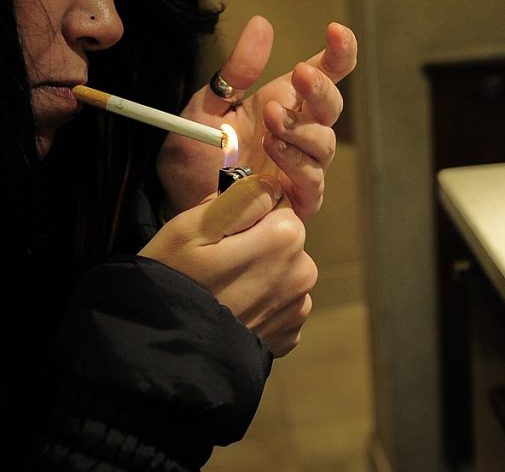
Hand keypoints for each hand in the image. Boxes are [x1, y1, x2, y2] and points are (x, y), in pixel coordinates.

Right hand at [139, 174, 314, 356]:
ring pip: (281, 273)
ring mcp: (297, 307)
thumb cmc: (172, 281)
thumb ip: (239, 199)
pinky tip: (231, 314)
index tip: (219, 235)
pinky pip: (278, 306)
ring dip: (258, 276)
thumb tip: (271, 187)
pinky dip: (259, 307)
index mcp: (286, 238)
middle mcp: (303, 272)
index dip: (247, 215)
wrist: (163, 355)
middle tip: (215, 265)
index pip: (277, 205)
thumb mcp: (192, 226)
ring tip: (221, 293)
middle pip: (282, 240)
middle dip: (256, 244)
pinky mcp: (289, 335)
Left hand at [157, 15, 356, 219]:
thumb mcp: (206, 107)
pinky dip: (295, 160)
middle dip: (321, 88)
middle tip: (300, 74)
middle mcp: (300, 134)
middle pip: (332, 106)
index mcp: (284, 104)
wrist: (180, 207)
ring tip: (271, 117)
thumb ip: (235, 71)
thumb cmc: (196, 159)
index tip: (336, 31)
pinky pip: (312, 179)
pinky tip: (273, 147)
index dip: (338, 53)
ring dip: (300, 127)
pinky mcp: (300, 199)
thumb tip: (262, 25)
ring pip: (325, 142)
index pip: (324, 75)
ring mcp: (303, 167)